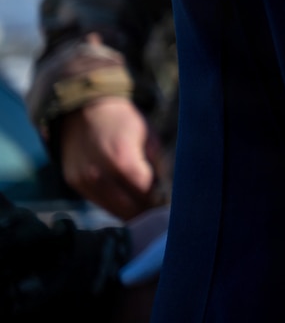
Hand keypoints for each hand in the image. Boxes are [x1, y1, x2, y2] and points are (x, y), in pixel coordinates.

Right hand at [56, 97, 158, 218]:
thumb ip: (158, 165)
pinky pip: (99, 202)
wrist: (84, 110)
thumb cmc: (123, 122)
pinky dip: (115, 205)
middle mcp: (98, 173)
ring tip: (148, 209)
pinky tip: (129, 201)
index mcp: (121, 158)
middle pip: (129, 208)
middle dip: (148, 212)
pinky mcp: (73, 183)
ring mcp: (83, 180)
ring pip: (113, 210)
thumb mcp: (149, 136)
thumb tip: (167, 193)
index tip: (172, 205)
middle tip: (162, 212)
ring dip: (132, 213)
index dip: (160, 201)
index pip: (145, 194)